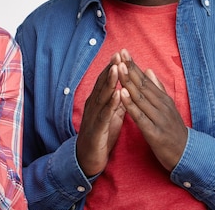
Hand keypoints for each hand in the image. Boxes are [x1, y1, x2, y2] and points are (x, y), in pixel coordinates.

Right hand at [76, 53, 125, 176]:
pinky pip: (104, 115)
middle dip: (111, 69)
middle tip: (119, 54)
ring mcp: (93, 117)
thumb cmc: (101, 136)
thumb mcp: (111, 117)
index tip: (121, 53)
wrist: (88, 160)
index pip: (106, 81)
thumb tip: (126, 89)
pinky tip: (118, 95)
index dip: (113, 67)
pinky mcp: (96, 129)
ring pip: (102, 96)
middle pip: (103, 84)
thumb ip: (117, 103)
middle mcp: (93, 106)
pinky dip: (111, 104)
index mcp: (98, 102)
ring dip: (110, 82)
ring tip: (117, 68)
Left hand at [116, 49, 187, 171]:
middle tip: (119, 54)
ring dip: (128, 82)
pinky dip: (131, 105)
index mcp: (162, 99)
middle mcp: (161, 106)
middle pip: (142, 85)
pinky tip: (122, 94)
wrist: (188, 155)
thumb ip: (158, 89)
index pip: (145, 79)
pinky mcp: (155, 133)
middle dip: (129, 69)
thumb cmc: (173, 130)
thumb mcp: (168, 107)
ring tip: (118, 68)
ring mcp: (158, 118)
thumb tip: (149, 70)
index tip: (123, 52)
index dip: (133, 65)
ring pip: (140, 98)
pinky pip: (140, 117)